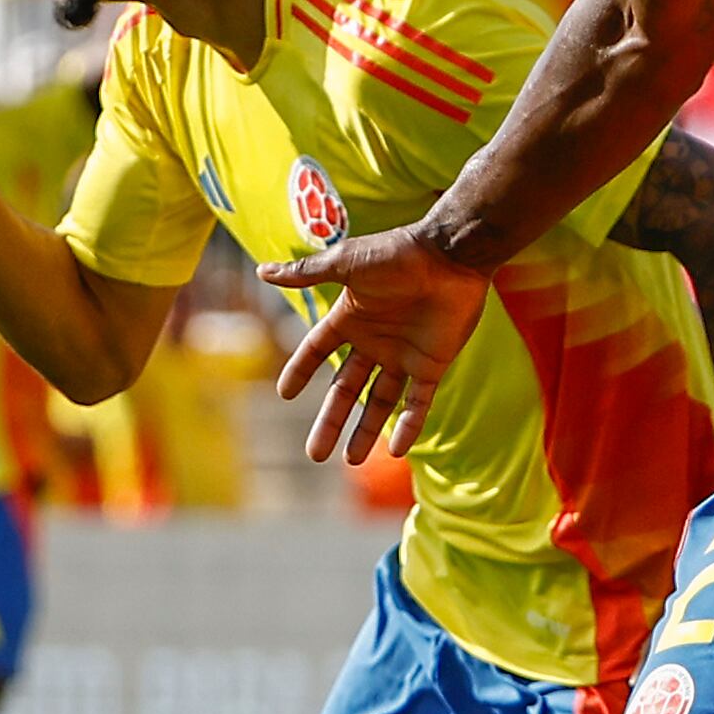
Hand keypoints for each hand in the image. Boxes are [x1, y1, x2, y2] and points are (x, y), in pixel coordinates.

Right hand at [260, 224, 493, 463]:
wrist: (452, 254)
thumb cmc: (398, 253)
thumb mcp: (346, 263)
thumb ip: (307, 273)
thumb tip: (261, 271)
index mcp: (351, 318)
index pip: (317, 351)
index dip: (301, 370)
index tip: (284, 394)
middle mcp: (375, 341)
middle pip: (345, 389)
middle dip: (330, 420)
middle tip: (314, 455)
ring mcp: (404, 355)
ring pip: (380, 402)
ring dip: (365, 431)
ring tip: (349, 460)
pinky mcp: (433, 364)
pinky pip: (419, 402)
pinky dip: (409, 426)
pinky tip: (396, 450)